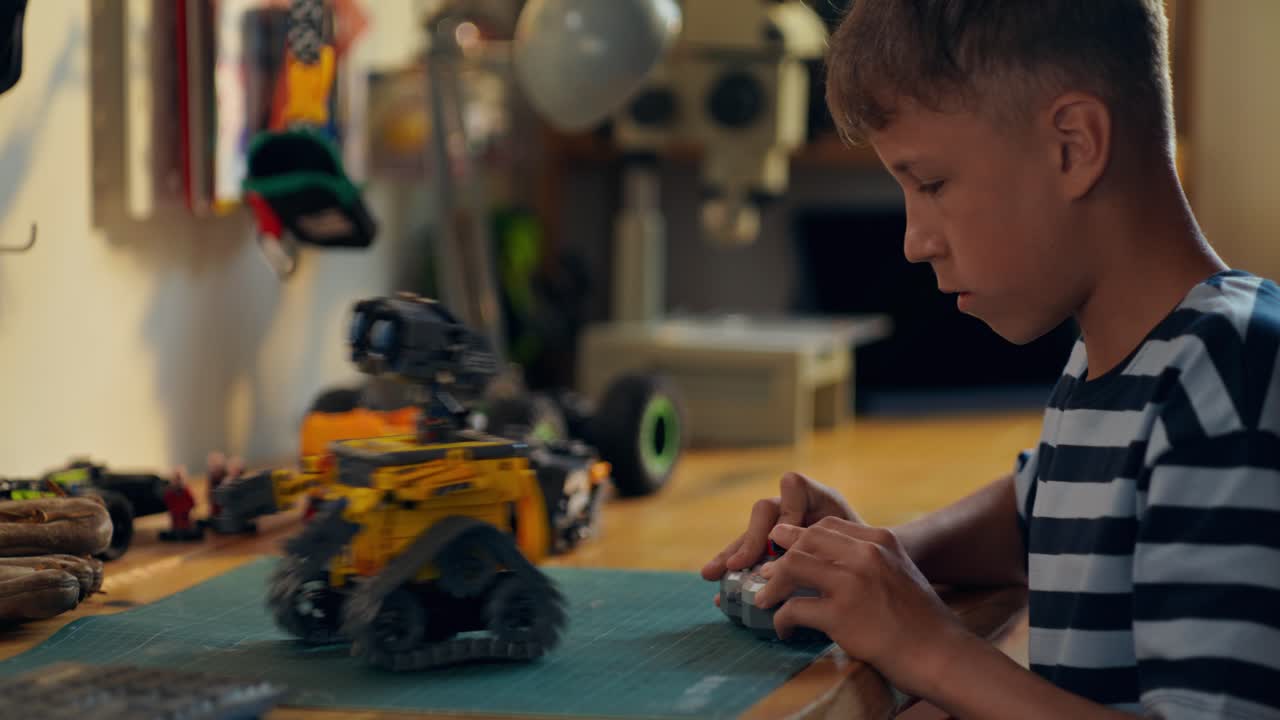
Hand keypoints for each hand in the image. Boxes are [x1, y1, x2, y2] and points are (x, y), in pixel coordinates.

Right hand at [701, 472, 856, 582]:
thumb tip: (810, 540)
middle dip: (750, 539)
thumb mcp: (862, 546)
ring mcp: (780, 532)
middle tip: (739, 564)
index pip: (794, 487)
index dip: (788, 510)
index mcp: (818, 502)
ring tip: (712, 574)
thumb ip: (840, 539)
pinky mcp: (772, 554)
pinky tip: (719, 594)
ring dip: (730, 556)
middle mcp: (794, 511)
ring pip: (749, 537)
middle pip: (764, 512)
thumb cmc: (869, 558)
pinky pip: (748, 559)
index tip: (785, 539)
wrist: (872, 570)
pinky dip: (735, 576)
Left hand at [754, 517, 968, 697]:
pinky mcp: (841, 615)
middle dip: (781, 554)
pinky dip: (781, 619)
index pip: (828, 526)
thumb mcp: (900, 572)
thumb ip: (872, 560)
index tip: (786, 548)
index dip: (801, 536)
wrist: (940, 653)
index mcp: (880, 541)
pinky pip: (794, 609)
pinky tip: (784, 629)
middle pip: (806, 540)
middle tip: (765, 571)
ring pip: (792, 567)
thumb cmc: (921, 620)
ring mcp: (852, 583)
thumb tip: (835, 563)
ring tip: (764, 598)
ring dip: (772, 584)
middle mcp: (865, 555)